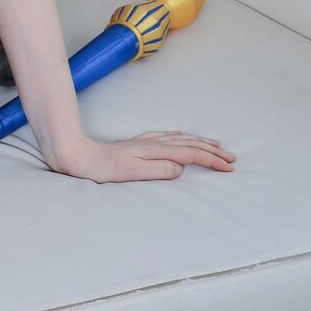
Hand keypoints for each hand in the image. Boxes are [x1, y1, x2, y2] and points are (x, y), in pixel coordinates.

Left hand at [45, 131, 236, 182]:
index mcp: (154, 151)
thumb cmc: (102, 168)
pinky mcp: (138, 143)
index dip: (212, 160)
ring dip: (201, 142)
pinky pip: (169, 136)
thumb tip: (181, 168)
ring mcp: (146, 141)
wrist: (79, 156)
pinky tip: (183, 138)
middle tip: (231, 159)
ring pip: (181, 138)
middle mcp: (152, 143)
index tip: (229, 168)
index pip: (191, 154)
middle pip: (190, 143)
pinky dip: (184, 137)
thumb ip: (157, 170)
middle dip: (213, 150)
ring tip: (217, 146)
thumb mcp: (130, 173)